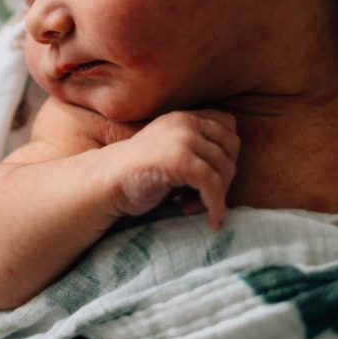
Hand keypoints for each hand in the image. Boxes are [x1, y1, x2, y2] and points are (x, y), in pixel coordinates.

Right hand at [105, 110, 238, 229]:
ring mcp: (182, 138)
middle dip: (225, 178)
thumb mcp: (172, 153)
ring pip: (224, 168)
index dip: (228, 154)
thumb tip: (232, 170)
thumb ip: (198, 151)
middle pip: (231, 148)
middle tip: (205, 198)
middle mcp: (185, 122)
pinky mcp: (179, 159)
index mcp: (184, 117)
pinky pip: (213, 185)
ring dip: (217, 196)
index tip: (213, 178)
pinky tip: (211, 221)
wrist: (105, 184)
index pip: (229, 127)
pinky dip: (216, 206)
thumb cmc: (139, 176)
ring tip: (194, 208)